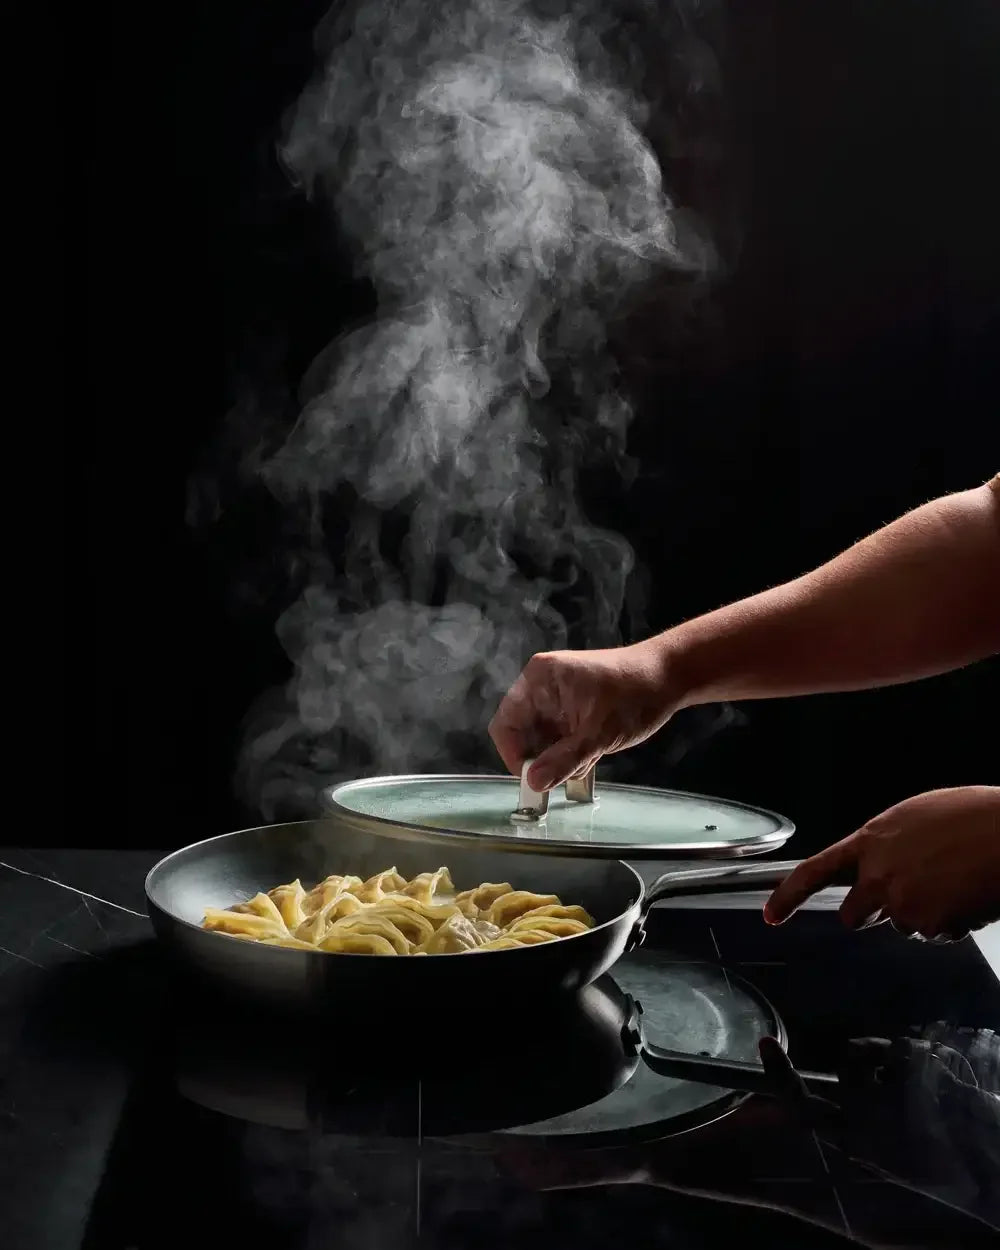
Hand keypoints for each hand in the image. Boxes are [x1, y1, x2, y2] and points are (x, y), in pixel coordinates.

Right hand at [488, 641, 677, 790]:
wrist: (669, 677)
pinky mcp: (570, 710)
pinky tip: (593, 754)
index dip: (514, 755)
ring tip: (590, 758)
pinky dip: (571, 752)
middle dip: (544, 759)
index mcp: (539, 679)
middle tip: (569, 771)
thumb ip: (564, 759)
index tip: (533, 780)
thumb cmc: (635, 693)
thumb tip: (533, 783)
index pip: (506, 724)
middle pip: (523, 735)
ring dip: (561, 758)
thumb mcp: (599, 733)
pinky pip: (558, 739)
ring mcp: (556, 699)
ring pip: (542, 741)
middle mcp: (542, 687)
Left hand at [764, 786, 999, 939]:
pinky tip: (965, 896)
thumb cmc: (969, 818)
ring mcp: (903, 904)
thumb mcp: (912, 820)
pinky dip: (950, 923)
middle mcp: (878, 876)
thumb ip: (886, 847)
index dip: (788, 896)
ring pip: (901, 925)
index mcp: (870, 842)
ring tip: (951, 881)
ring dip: (921, 913)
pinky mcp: (931, 926)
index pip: (815, 871)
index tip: (771, 915)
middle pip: (854, 916)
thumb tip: (879, 865)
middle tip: (906, 892)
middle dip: (872, 913)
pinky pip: (934, 935)